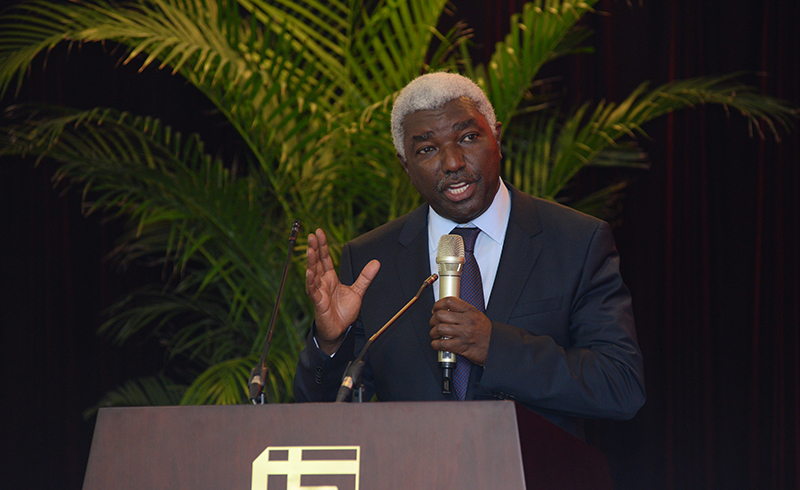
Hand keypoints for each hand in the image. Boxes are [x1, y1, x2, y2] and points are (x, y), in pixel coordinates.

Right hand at [306, 228, 379, 354]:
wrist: (340, 330)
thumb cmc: (344, 312)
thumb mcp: (358, 291)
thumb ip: (365, 277)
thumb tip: (376, 262)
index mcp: (330, 278)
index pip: (325, 258)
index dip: (322, 245)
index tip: (319, 232)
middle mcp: (323, 282)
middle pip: (317, 262)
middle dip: (314, 248)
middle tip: (312, 235)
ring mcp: (319, 292)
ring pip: (313, 274)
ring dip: (311, 262)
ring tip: (310, 250)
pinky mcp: (318, 302)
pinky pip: (313, 290)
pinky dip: (311, 281)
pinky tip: (309, 272)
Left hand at [429, 296, 491, 365]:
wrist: (496, 346)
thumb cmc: (487, 332)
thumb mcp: (477, 315)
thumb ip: (463, 311)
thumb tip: (447, 308)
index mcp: (470, 311)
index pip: (450, 301)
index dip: (438, 304)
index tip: (435, 308)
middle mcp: (466, 321)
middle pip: (441, 315)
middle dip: (433, 319)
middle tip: (433, 322)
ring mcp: (463, 334)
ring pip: (439, 329)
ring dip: (433, 332)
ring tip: (435, 334)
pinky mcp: (461, 347)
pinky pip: (442, 344)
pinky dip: (435, 344)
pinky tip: (437, 344)